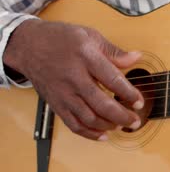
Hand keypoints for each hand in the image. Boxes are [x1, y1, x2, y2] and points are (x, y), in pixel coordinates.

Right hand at [3, 19, 143, 139]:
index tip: (140, 101)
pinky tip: (102, 135)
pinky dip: (89, 133)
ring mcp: (63, 93)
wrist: (27, 46)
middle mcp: (74, 77)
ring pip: (89, 117)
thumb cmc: (60, 38)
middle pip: (102, 104)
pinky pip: (73, 124)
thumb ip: (114, 51)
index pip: (113, 80)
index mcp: (86, 57)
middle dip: (122, 116)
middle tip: (135, 120)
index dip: (129, 93)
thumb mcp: (90, 36)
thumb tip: (136, 57)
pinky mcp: (56, 104)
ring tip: (122, 125)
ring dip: (108, 125)